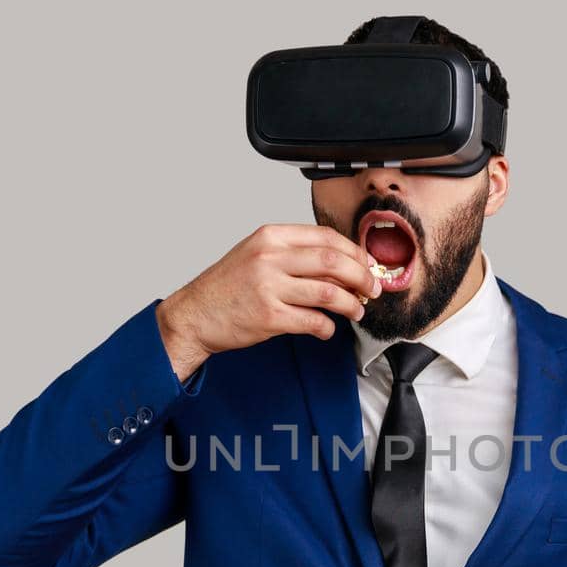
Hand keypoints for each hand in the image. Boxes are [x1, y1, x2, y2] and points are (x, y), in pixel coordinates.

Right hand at [156, 224, 381, 379]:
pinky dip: (327, 328)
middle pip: (333, 262)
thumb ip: (294, 254)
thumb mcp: (257, 255)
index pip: (326, 238)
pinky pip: (313, 321)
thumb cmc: (228, 286)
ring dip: (350, 304)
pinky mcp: (268, 317)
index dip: (354, 253)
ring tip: (356, 311)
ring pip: (329, 293)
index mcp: (271, 237)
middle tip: (372, 290)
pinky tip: (327, 329)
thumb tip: (341, 264)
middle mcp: (270, 258)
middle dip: (362, 277)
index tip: (367, 266)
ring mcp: (269, 287)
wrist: (195, 314)